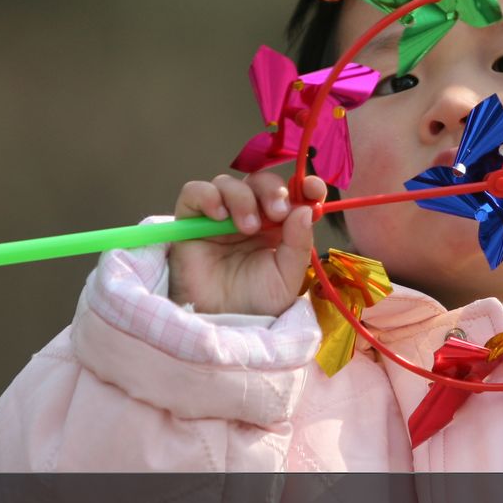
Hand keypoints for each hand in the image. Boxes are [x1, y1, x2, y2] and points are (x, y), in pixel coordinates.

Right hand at [167, 172, 326, 315]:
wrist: (222, 322)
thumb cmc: (256, 301)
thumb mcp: (288, 276)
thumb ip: (298, 243)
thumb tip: (305, 210)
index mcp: (278, 225)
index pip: (292, 193)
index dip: (304, 185)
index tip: (312, 188)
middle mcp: (250, 215)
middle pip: (260, 181)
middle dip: (272, 190)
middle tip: (277, 213)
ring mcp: (219, 216)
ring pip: (229, 183)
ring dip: (242, 198)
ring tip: (247, 228)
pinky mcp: (191, 221)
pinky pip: (194, 192)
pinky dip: (208, 196)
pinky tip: (219, 216)